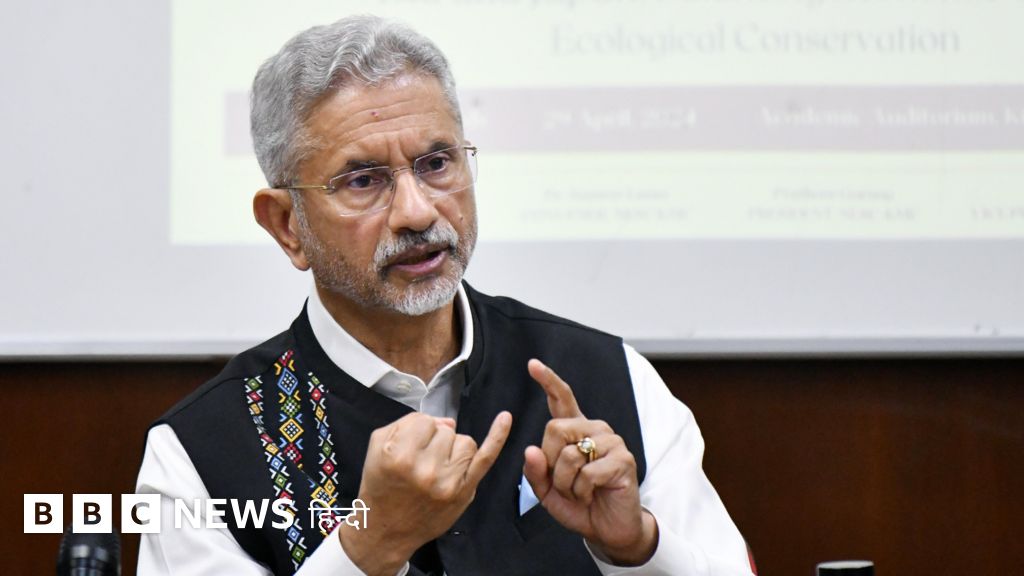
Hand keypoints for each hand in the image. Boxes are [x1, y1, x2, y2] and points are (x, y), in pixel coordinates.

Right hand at [340, 411, 511, 575]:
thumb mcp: (378, 448)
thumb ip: (408, 423)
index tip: (410, 447)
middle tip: (421, 462)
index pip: (423, 421)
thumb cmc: (382, 485)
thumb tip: (447, 421)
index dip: (418, 431)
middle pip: (445, 431)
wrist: (387, 529)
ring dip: (453, 450)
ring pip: (464, 441)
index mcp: (398, 455)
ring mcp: (447, 482)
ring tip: (437, 468)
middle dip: (434, 441)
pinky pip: (485, 459)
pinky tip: (505, 419)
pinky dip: (497, 437)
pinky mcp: (464, 491)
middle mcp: (424, 469)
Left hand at [522, 359, 657, 565]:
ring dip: (566, 483)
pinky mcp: (623, 459)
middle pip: (555, 428)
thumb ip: (536, 471)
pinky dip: (581, 491)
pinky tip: (592, 494)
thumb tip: (531, 450)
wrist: (609, 529)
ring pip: (569, 454)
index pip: (561, 399)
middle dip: (551, 463)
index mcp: (576, 431)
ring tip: (580, 491)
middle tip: (564, 482)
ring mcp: (611, 442)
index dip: (548, 381)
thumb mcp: (548, 491)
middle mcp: (595, 429)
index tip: (533, 364)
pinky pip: (586, 473)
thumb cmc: (580, 505)